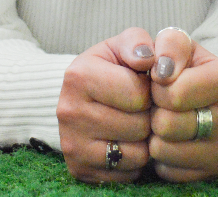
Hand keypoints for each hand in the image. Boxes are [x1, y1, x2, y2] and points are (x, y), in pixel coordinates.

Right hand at [57, 27, 155, 182]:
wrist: (84, 93)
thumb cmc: (112, 66)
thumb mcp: (123, 44)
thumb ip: (138, 43)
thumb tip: (149, 59)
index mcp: (79, 75)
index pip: (138, 94)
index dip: (148, 89)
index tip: (139, 83)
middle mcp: (69, 111)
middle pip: (138, 126)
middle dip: (147, 115)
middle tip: (137, 105)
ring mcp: (71, 144)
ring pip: (136, 154)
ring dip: (142, 139)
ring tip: (132, 120)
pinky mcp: (78, 169)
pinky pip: (127, 174)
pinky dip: (132, 160)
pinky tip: (124, 139)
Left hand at [149, 27, 217, 181]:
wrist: (192, 88)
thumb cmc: (178, 63)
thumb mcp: (175, 42)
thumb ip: (168, 44)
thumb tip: (163, 69)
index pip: (174, 93)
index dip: (157, 85)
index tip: (160, 78)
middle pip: (168, 124)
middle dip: (155, 110)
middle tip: (160, 101)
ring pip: (165, 150)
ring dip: (154, 134)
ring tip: (163, 116)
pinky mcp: (214, 170)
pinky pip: (169, 171)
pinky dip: (161, 156)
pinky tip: (169, 137)